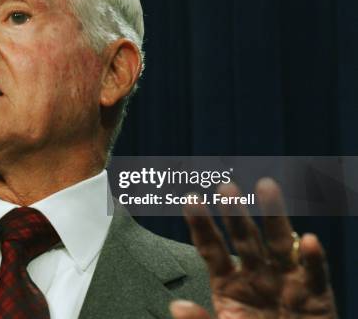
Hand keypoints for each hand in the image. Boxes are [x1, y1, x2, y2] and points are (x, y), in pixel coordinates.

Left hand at [170, 179, 337, 318]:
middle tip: (226, 187)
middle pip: (244, 239)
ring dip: (274, 216)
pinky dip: (313, 259)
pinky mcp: (316, 298)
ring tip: (266, 188)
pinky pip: (315, 275)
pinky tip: (309, 241)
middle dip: (236, 214)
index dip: (201, 224)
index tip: (190, 199)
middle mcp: (257, 277)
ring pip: (279, 244)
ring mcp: (286, 283)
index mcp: (228, 285)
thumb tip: (176, 304)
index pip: (211, 249)